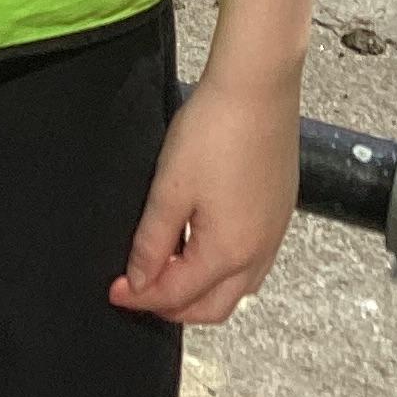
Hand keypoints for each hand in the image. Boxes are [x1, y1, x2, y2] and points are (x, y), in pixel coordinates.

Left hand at [109, 70, 300, 325]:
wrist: (258, 87)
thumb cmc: (215, 131)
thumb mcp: (169, 189)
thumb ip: (152, 242)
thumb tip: (139, 281)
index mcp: (228, 252)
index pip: (177, 295)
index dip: (140, 297)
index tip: (116, 291)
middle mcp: (258, 253)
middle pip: (212, 308)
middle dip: (173, 307)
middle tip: (141, 290)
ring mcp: (274, 234)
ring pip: (237, 289)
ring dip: (202, 292)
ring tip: (169, 269)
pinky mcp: (280, 212)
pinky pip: (253, 263)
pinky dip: (224, 270)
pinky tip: (203, 245)